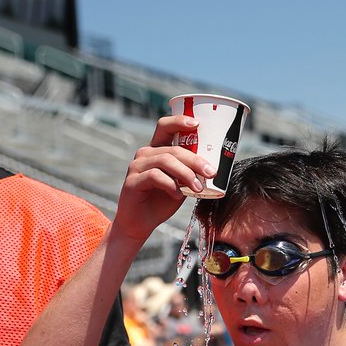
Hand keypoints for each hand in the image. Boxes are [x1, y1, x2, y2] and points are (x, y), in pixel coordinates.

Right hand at [113, 115, 216, 244]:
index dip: (179, 121)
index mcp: (156, 150)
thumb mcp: (180, 185)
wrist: (139, 224)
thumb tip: (214, 168)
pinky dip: (171, 185)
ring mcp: (136, 167)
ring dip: (186, 174)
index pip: (165, 127)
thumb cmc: (160, 202)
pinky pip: (155, 177)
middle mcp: (145, 154)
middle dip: (195, 160)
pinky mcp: (132, 182)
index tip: (197, 124)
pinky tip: (178, 194)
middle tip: (210, 172)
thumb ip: (190, 173)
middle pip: (172, 149)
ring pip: (165, 161)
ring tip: (198, 188)